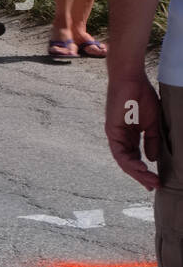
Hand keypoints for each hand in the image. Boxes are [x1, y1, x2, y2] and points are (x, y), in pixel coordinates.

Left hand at [106, 72, 161, 189]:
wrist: (132, 80)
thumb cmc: (142, 97)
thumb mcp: (152, 124)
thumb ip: (151, 142)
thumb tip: (152, 160)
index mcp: (131, 136)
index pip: (137, 158)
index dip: (145, 171)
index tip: (156, 181)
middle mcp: (121, 138)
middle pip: (129, 163)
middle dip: (142, 176)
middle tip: (154, 186)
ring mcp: (115, 135)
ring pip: (124, 160)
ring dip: (137, 172)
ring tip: (150, 181)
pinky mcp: (111, 131)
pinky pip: (119, 152)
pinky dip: (130, 161)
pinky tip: (141, 168)